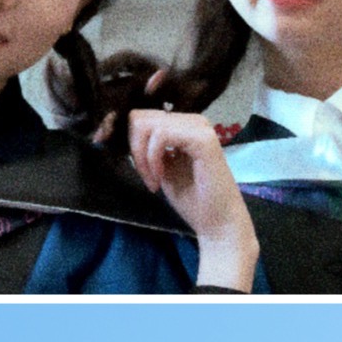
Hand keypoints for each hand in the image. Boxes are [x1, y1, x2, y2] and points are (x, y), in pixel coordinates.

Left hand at [125, 107, 259, 290]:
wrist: (217, 223)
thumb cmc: (193, 201)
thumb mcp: (161, 169)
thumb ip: (148, 150)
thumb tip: (124, 136)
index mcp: (184, 126)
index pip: (143, 118)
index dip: (131, 143)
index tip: (140, 171)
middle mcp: (193, 121)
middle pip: (141, 117)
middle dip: (135, 150)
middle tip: (147, 178)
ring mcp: (199, 127)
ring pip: (147, 124)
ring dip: (143, 157)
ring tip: (154, 181)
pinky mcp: (202, 139)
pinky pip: (160, 135)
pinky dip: (152, 158)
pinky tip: (160, 178)